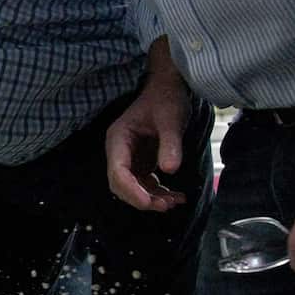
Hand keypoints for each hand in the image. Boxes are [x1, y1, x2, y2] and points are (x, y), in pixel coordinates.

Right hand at [106, 37, 191, 210]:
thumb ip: (170, 144)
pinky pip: (145, 183)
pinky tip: (177, 196)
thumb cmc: (166, 99)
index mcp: (118, 139)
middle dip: (141, 198)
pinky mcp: (141, 162)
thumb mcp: (171, 119)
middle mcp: (119, 151)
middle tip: (165, 205)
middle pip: (121, 184)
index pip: (117, 172)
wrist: (169, 89)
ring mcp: (130, 158)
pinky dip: (159, 192)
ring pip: (133, 187)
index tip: (149, 203)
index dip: (131, 190)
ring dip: (152, 198)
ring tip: (175, 202)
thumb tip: (171, 170)